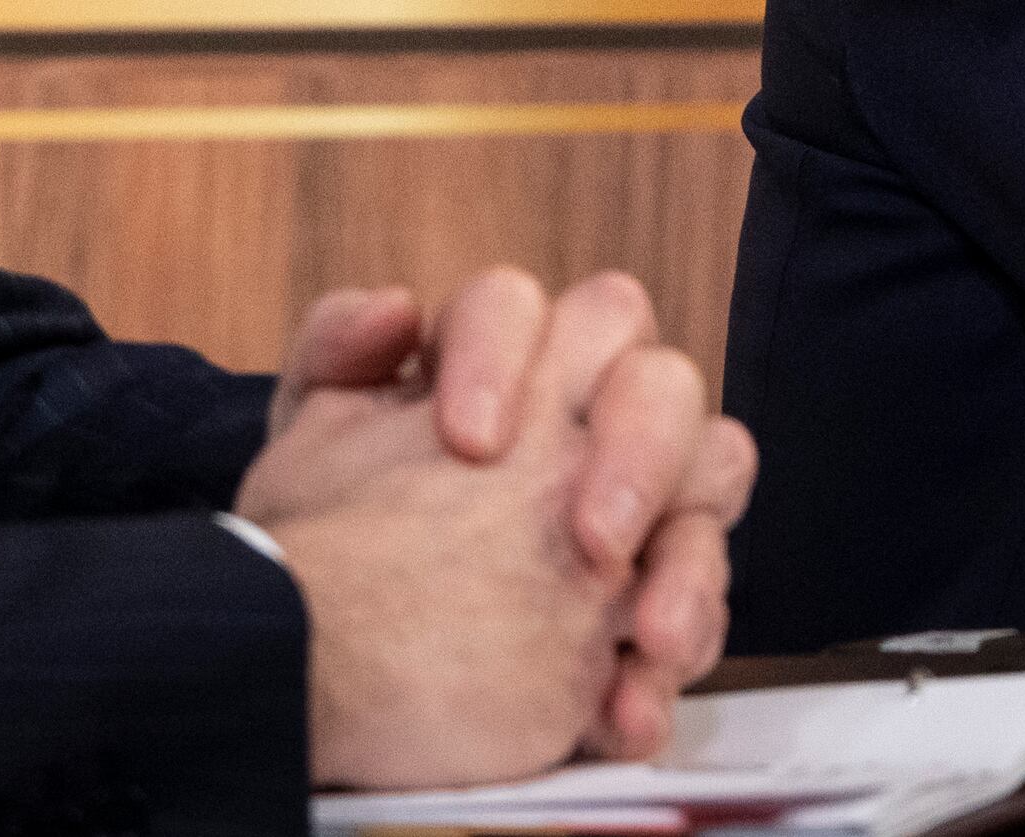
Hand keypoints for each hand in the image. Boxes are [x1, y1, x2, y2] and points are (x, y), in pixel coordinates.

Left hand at [245, 268, 750, 784]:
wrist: (325, 666)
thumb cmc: (329, 542)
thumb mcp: (311, 445)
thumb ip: (334, 352)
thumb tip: (396, 309)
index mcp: (499, 369)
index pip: (521, 310)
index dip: (502, 357)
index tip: (468, 441)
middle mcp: (578, 428)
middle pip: (660, 381)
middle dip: (644, 450)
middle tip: (595, 537)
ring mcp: (625, 518)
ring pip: (712, 488)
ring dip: (690, 569)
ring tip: (648, 639)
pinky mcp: (634, 615)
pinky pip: (693, 623)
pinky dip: (659, 677)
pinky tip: (618, 716)